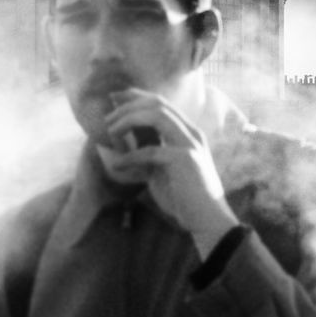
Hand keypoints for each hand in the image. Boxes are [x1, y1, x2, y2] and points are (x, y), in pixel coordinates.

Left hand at [99, 88, 239, 255]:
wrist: (208, 220)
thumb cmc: (185, 196)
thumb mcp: (163, 167)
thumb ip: (149, 149)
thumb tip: (125, 138)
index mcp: (188, 132)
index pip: (161, 103)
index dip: (136, 97)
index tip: (114, 99)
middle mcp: (191, 133)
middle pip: (157, 104)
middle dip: (128, 106)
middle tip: (107, 119)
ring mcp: (189, 144)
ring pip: (157, 115)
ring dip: (129, 119)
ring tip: (110, 131)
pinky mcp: (184, 160)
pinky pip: (150, 150)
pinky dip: (130, 156)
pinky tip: (117, 165)